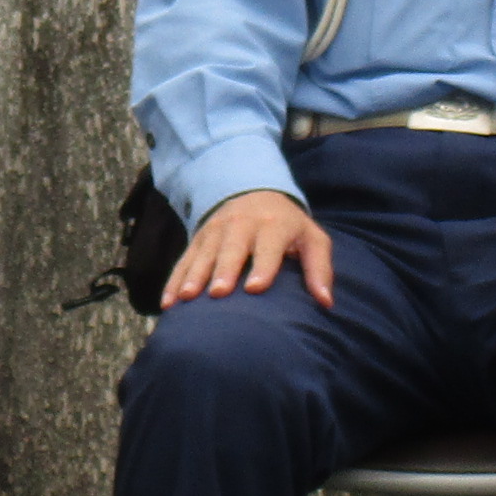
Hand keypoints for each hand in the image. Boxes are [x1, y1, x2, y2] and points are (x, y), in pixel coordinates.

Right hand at [165, 188, 333, 310]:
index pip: (268, 246)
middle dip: (224, 270)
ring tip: (187, 298)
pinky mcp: (198, 239)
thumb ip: (319, 268)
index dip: (263, 266)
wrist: (254, 193)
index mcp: (273, 224)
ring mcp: (216, 230)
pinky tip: (168, 303)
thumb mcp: (311, 239)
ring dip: (194, 275)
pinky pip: (184, 260)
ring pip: (204, 254)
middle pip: (231, 248)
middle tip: (218, 293)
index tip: (256, 289)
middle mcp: (242, 224)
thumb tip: (326, 302)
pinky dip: (175, 280)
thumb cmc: (288, 226)